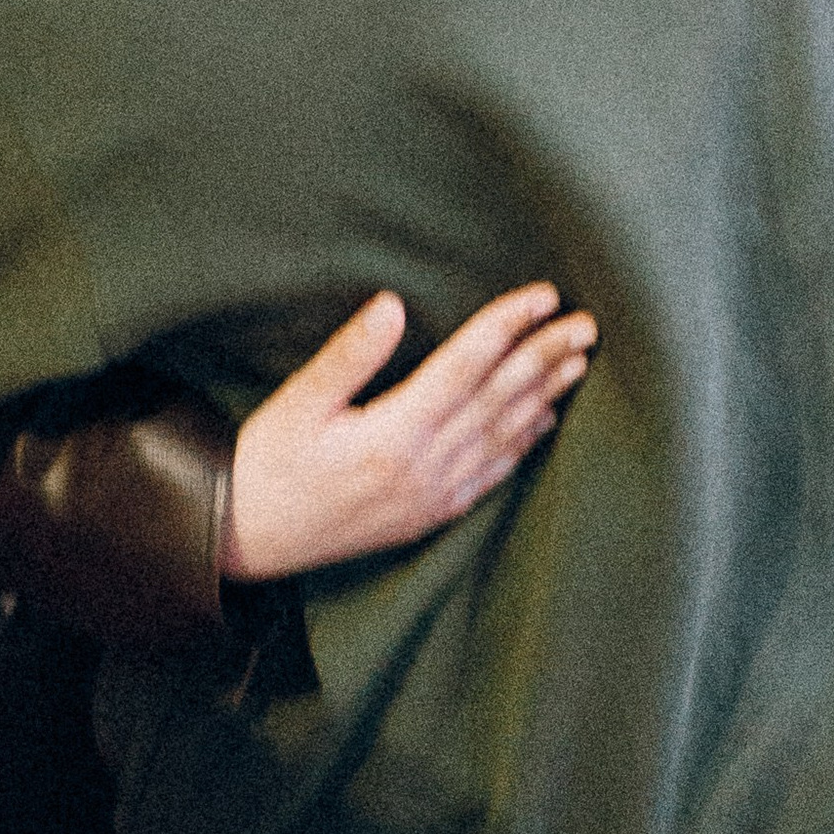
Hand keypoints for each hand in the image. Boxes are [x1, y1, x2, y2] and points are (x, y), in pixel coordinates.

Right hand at [221, 284, 596, 581]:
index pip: (467, 365)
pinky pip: (489, 475)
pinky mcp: (428, 515)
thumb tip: (392, 305)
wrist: (245, 539)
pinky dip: (521, 445)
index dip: (509, 324)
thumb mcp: (298, 402)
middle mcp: (424, 467)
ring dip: (545, 396)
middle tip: (588, 324)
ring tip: (578, 363)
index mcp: (394, 432)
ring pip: (503, 437)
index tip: (545, 294)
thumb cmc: (266, 462)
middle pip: (499, 399)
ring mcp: (431, 496)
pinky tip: (542, 423)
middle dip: (546, 356)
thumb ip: (350, 355)